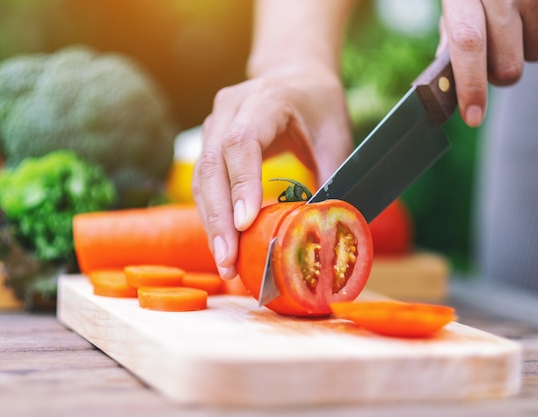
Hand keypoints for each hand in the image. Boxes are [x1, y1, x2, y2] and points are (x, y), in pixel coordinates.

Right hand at [192, 71, 351, 278]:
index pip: (242, 142)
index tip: (244, 224)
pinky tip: (221, 244)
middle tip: (228, 258)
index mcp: (265, 99)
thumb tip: (328, 229)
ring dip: (210, 222)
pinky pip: (202, 182)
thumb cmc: (318, 106)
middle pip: (212, 165)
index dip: (241, 184)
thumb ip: (333, 178)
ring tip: (225, 261)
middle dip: (219, 217)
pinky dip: (211, 215)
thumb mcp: (336, 137)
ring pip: (201, 177)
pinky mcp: (209, 143)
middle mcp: (230, 108)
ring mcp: (214, 124)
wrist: (295, 77)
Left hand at [439, 0, 537, 126]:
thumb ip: (453, 31)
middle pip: (507, 63)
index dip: (471, 84)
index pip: (467, 43)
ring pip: (537, 52)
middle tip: (496, 55)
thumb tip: (444, 76)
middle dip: (500, 73)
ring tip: (519, 20)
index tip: (472, 117)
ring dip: (527, 47)